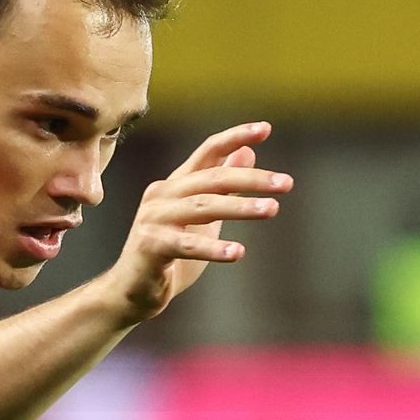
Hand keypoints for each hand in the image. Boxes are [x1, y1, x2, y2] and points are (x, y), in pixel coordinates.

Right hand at [116, 123, 291, 321]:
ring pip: (203, 207)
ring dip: (240, 207)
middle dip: (252, 179)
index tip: (266, 128)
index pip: (208, 152)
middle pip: (212, 178)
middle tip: (286, 183)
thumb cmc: (170, 253)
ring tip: (272, 209)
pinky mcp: (151, 246)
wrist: (133, 290)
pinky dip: (213, 248)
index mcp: (176, 184)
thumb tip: (247, 152)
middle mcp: (163, 195)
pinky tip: (238, 252)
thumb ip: (221, 186)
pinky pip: (187, 245)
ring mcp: (154, 219)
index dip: (235, 137)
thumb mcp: (202, 216)